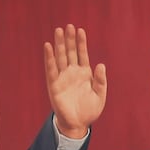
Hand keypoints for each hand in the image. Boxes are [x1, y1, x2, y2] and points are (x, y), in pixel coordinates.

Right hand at [43, 24, 106, 138]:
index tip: (81, 30)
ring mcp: (63, 77)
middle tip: (69, 25)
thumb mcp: (100, 95)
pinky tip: (48, 46)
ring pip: (61, 57)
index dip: (81, 43)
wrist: (78, 124)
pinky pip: (51, 69)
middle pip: (70, 52)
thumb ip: (101, 80)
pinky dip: (49, 58)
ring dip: (59, 44)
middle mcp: (72, 73)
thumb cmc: (90, 110)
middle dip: (70, 39)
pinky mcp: (54, 84)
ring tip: (59, 31)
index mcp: (85, 74)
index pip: (82, 54)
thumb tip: (101, 64)